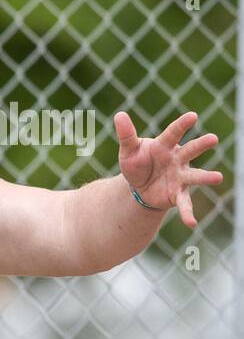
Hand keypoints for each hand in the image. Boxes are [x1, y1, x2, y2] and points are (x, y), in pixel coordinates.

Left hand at [114, 111, 222, 227]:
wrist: (139, 186)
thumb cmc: (137, 162)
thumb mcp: (128, 150)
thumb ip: (126, 134)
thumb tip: (119, 114)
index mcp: (165, 145)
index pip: (173, 133)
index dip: (181, 125)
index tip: (192, 116)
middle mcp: (177, 159)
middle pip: (190, 150)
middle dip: (201, 145)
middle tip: (213, 138)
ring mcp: (180, 176)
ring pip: (194, 176)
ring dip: (205, 177)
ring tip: (218, 177)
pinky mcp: (178, 194)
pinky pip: (184, 203)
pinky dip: (187, 213)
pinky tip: (192, 224)